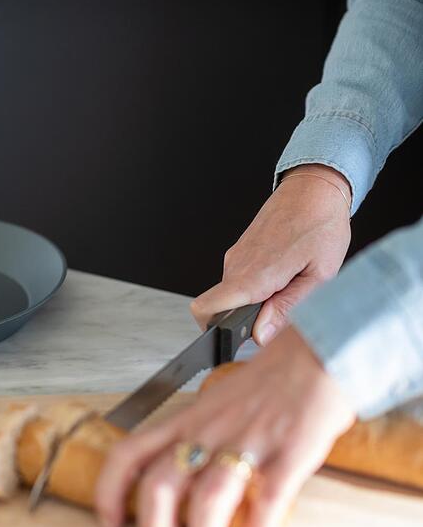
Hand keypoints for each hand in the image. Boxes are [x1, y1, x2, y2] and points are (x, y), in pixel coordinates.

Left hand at [94, 327, 355, 526]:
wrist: (317, 354)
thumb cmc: (265, 384)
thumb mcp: (211, 405)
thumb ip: (189, 437)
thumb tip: (168, 480)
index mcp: (187, 420)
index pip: (129, 452)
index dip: (109, 490)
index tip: (109, 519)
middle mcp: (210, 431)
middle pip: (161, 483)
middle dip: (155, 523)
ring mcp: (249, 441)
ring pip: (208, 495)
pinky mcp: (290, 452)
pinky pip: (269, 497)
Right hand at [190, 164, 351, 344]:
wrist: (314, 189)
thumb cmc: (321, 225)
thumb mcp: (320, 275)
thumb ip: (288, 309)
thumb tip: (260, 336)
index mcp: (254, 275)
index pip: (206, 309)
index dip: (216, 331)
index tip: (240, 337)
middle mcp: (237, 266)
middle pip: (220, 308)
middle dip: (244, 320)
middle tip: (282, 311)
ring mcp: (236, 258)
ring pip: (233, 296)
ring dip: (256, 302)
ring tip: (290, 286)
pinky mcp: (240, 253)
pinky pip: (240, 281)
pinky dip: (258, 288)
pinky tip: (285, 275)